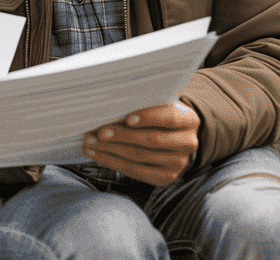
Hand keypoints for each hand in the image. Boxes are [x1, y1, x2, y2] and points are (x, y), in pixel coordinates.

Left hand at [82, 101, 199, 186]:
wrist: (175, 135)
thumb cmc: (158, 112)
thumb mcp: (157, 103)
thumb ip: (141, 102)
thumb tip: (109, 105)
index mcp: (189, 119)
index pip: (170, 117)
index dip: (148, 118)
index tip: (127, 118)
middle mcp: (188, 143)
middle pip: (151, 140)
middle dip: (121, 136)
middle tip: (98, 132)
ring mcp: (178, 164)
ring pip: (140, 157)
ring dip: (111, 151)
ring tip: (90, 144)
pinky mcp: (165, 178)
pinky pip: (136, 172)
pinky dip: (114, 163)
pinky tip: (99, 155)